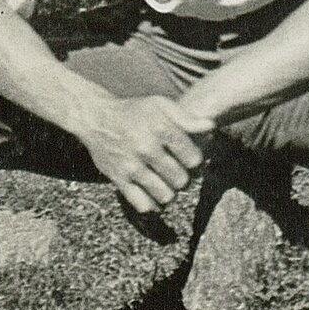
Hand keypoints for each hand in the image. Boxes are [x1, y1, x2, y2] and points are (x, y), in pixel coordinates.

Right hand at [75, 94, 211, 214]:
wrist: (97, 118)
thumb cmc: (135, 111)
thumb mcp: (161, 105)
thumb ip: (186, 117)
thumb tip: (211, 126)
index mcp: (161, 128)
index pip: (193, 159)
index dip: (195, 161)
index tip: (189, 159)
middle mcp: (146, 147)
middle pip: (181, 180)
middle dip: (184, 178)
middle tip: (178, 172)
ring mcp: (131, 165)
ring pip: (165, 195)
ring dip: (170, 192)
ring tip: (167, 183)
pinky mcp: (118, 179)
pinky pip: (143, 204)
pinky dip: (152, 205)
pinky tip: (154, 194)